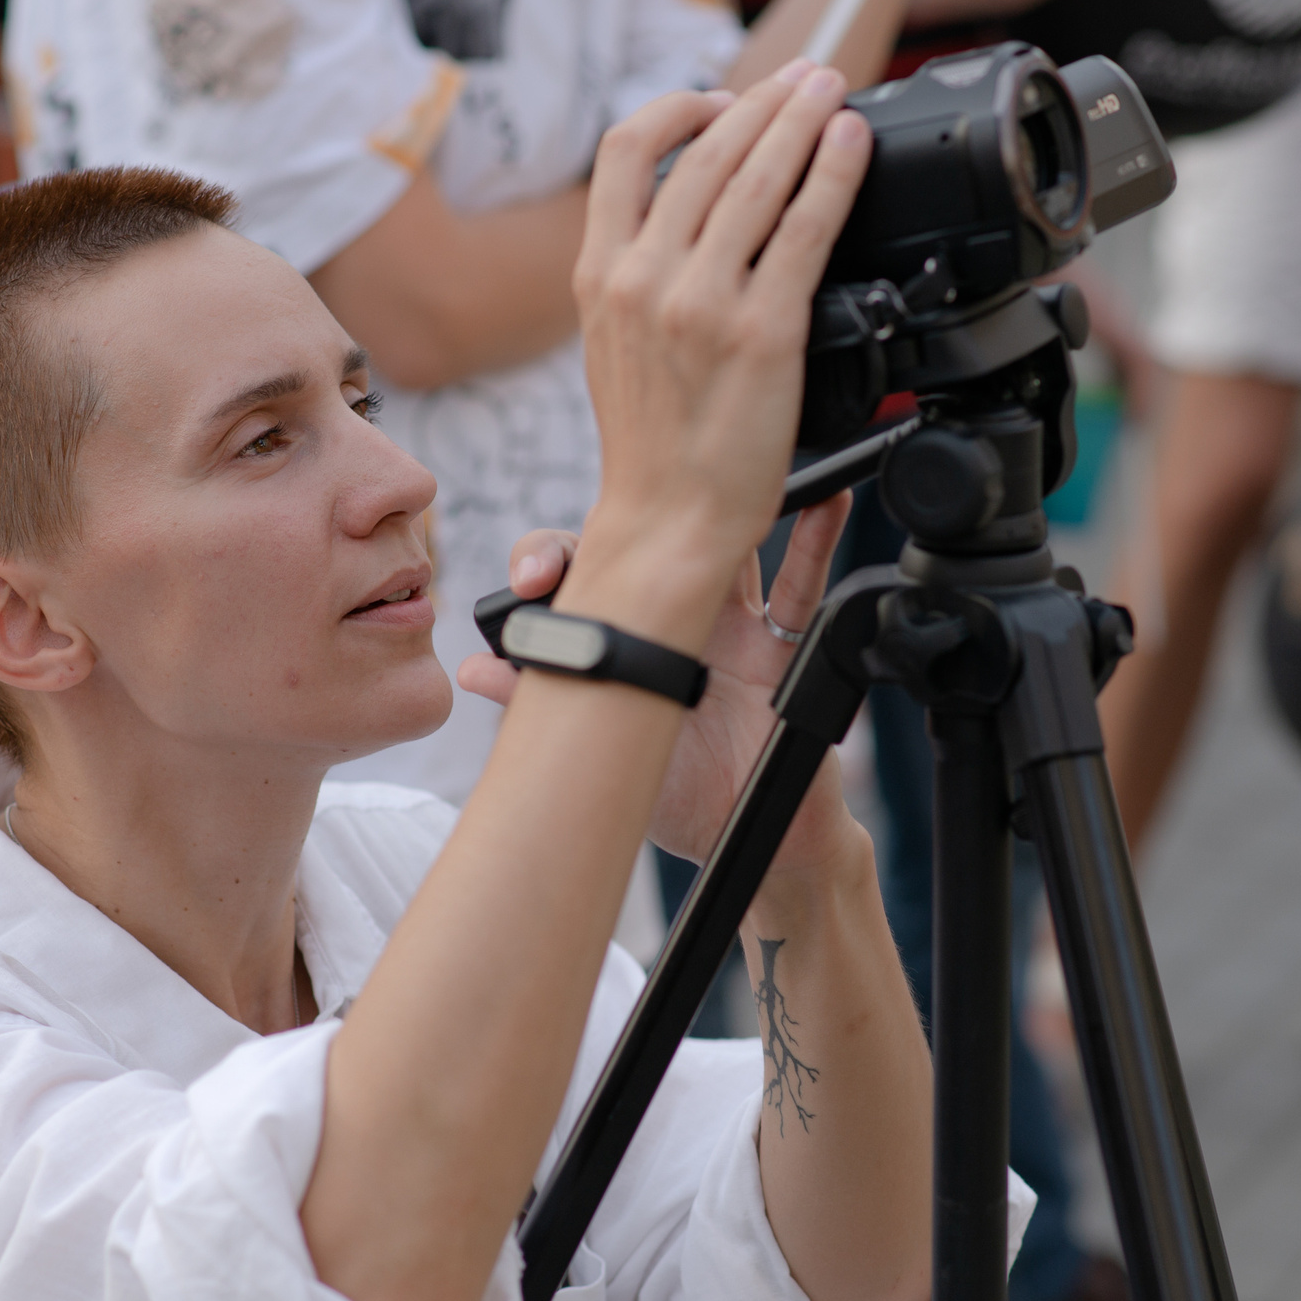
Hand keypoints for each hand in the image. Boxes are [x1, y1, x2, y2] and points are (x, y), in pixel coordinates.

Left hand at [459, 493, 868, 877]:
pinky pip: (802, 586)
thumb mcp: (599, 746)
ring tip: (716, 468)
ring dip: (724, 503)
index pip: (580, 569)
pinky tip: (827, 499)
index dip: (548, 561)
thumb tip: (472, 668)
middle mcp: (675, 613)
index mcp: (624, 632)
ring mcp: (730, 622)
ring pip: (725, 545)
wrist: (740, 833)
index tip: (527, 581)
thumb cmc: (670, 791)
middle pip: (649, 541)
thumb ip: (538, 700)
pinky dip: (819, 538)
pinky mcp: (782, 644)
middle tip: (595, 526)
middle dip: (621, 520)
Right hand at [564, 66, 871, 647]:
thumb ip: (640, 276)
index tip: (724, 102)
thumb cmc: (653, 447)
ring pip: (757, 175)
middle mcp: (643, 278)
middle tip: (807, 77)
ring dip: (802, 118)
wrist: (668, 521)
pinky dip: (833, 172)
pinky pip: (804, 227)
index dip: (679, 108)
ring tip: (835, 91)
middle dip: (764, 99)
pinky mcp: (761, 331)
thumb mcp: (616, 346)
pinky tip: (852, 146)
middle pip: (705, 149)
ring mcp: (701, 302)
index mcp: (600, 276)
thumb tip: (690, 220)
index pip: (626, 152)